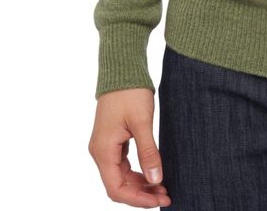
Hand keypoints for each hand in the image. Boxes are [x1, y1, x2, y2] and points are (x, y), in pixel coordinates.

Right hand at [88, 87, 170, 206]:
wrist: (122, 69)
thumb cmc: (130, 92)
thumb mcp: (142, 122)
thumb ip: (149, 152)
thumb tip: (156, 180)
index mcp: (103, 150)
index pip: (116, 188)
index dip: (137, 199)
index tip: (158, 200)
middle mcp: (100, 152)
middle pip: (118, 185)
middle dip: (142, 194)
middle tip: (166, 196)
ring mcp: (105, 146)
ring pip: (121, 176)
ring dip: (140, 184)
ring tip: (162, 187)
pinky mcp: (112, 140)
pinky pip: (123, 165)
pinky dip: (137, 172)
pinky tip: (153, 173)